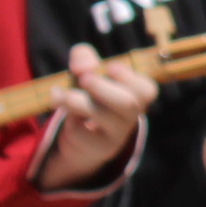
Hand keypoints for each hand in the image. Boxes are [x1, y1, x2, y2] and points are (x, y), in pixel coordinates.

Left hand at [34, 41, 159, 189]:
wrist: (83, 139)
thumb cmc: (90, 97)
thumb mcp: (87, 72)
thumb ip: (85, 59)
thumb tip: (81, 67)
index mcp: (137, 95)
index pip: (146, 89)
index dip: (129, 77)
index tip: (109, 66)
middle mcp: (131, 116)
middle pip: (129, 104)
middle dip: (103, 88)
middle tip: (83, 78)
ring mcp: (117, 134)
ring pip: (105, 118)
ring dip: (78, 102)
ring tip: (59, 93)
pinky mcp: (98, 148)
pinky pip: (85, 134)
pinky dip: (70, 119)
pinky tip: (62, 109)